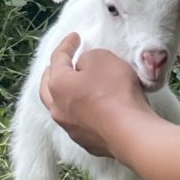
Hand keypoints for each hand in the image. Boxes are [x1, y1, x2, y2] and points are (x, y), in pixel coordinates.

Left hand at [39, 33, 150, 156]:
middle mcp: (58, 108)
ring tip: (75, 86)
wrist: (130, 133)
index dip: (67, 45)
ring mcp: (71, 129)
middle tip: (61, 63)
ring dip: (65, 94)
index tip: (75, 37)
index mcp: (58, 85)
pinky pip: (79, 122)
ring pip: (61, 107)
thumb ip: (88, 58)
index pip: (58, 59)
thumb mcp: (102, 59)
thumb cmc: (114, 91)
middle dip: (53, 72)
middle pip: (48, 87)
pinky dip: (81, 112)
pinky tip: (91, 109)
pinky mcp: (87, 142)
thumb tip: (84, 67)